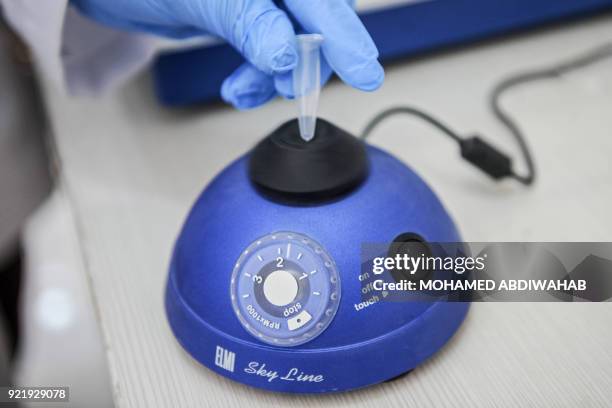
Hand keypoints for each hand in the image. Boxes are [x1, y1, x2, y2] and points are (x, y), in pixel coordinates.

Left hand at [71, 0, 383, 108]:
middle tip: (285, 89)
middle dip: (302, 63)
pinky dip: (259, 77)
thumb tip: (285, 54)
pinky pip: (271, 52)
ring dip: (273, 77)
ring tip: (241, 91)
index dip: (345, 37)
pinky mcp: (249, 19)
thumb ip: (248, 20)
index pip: (320, 1)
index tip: (364, 73)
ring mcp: (263, 1)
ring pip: (293, 44)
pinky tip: (240, 86)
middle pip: (316, 23)